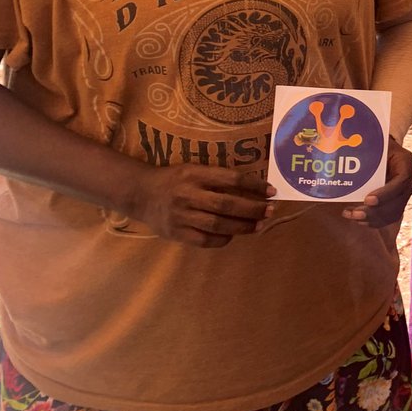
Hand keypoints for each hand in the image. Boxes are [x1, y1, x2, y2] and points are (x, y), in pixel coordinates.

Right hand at [128, 163, 267, 247]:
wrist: (140, 193)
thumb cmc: (175, 180)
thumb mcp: (194, 170)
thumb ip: (218, 178)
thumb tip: (253, 189)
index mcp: (195, 174)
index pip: (231, 179)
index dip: (254, 185)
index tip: (271, 191)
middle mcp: (188, 194)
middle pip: (226, 204)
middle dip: (252, 209)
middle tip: (270, 211)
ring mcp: (181, 215)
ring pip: (217, 224)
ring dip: (242, 227)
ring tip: (259, 226)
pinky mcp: (175, 232)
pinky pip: (204, 240)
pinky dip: (222, 239)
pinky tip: (232, 235)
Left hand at [342, 138, 411, 226]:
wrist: (383, 151)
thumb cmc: (375, 146)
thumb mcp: (372, 145)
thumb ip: (363, 153)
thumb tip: (340, 161)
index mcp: (406, 161)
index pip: (401, 181)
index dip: (385, 194)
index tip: (367, 200)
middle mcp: (410, 177)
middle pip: (398, 201)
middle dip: (375, 211)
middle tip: (355, 214)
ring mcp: (406, 191)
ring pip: (394, 212)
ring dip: (372, 218)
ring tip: (352, 216)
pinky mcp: (400, 201)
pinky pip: (390, 217)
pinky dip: (374, 221)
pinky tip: (358, 219)